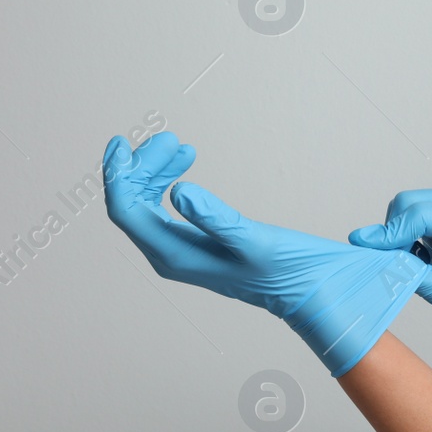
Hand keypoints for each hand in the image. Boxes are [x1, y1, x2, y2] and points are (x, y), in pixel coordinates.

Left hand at [103, 131, 426, 376]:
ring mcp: (182, 251)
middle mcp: (172, 254)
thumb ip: (216, 218)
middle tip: (170, 139)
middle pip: (133, 203)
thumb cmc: (289, 271)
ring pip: (148, 204)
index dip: (118, 175)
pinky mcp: (197, 244)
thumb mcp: (255, 241)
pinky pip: (165, 209)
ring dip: (155, 171)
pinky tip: (185, 164)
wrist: (313, 292)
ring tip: (178, 145)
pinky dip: (168, 181)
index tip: (120, 142)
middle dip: (141, 167)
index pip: (126, 210)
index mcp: (176, 254)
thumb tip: (178, 191)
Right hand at [348, 187, 431, 380]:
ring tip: (416, 263)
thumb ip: (402, 266)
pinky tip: (420, 259)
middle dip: (395, 232)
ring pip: (407, 207)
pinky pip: (409, 217)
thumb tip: (363, 242)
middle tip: (397, 262)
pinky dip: (404, 238)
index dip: (393, 232)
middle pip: (411, 202)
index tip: (367, 247)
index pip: (423, 213)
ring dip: (399, 235)